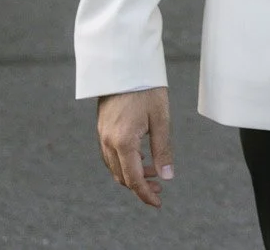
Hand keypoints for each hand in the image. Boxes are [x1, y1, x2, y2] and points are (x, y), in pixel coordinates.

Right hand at [97, 87, 172, 207]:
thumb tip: (167, 176)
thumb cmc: (146, 89)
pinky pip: (110, 155)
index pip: (133, 179)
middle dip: (140, 185)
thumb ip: (163, 149)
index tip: (158, 202)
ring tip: (153, 170)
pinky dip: (124, 162)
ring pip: (114, 167)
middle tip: (160, 187)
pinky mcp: (102, 128)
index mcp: (123, 142)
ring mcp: (102, 135)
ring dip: (132, 174)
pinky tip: (140, 156)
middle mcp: (108, 142)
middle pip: (122, 176)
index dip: (145, 194)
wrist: (124, 65)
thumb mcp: (161, 119)